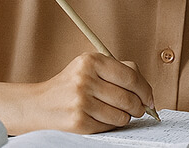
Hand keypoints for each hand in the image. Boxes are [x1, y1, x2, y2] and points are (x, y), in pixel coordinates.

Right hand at [33, 52, 155, 133]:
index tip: (150, 98)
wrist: (38, 105)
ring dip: (124, 117)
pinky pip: (108, 127)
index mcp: (91, 61)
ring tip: (116, 113)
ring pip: (121, 115)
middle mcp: (85, 79)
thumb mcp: (90, 67)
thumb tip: (147, 92)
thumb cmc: (70, 85)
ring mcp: (81, 101)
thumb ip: (119, 71)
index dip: (145, 90)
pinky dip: (110, 125)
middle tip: (139, 109)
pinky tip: (101, 118)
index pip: (131, 77)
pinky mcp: (78, 121)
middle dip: (139, 107)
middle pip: (128, 98)